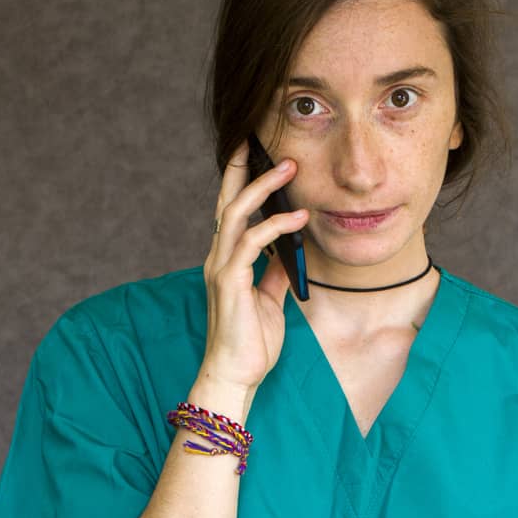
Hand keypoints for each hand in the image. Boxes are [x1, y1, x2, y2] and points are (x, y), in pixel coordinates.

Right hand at [201, 140, 309, 392]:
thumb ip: (275, 273)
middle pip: (228, 201)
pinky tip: (298, 219)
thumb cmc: (251, 343)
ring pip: (237, 213)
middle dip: (245, 168)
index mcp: (226, 261)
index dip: (241, 180)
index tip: (257, 153)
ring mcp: (221, 269)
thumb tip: (289, 251)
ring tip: (290, 168)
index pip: (232, 211)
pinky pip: (252, 244)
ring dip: (264, 187)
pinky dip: (276, 227)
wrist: (235, 376)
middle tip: (267, 142)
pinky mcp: (230, 283)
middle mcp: (219, 258)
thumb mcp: (269, 301)